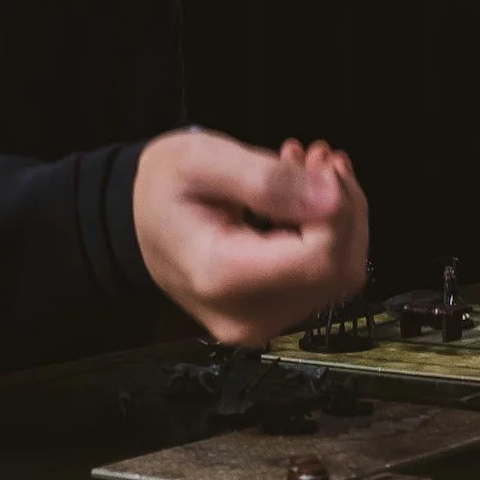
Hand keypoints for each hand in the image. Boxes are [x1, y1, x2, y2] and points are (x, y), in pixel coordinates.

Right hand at [133, 129, 368, 348]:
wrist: (136, 221)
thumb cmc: (162, 188)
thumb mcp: (203, 161)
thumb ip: (267, 180)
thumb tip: (331, 198)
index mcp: (221, 277)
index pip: (317, 259)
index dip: (338, 209)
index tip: (319, 162)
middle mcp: (244, 314)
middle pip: (336, 271)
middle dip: (343, 209)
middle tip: (316, 157)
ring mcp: (259, 322)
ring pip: (339, 275)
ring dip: (338, 218)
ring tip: (307, 169)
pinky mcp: (270, 315)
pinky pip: (323, 279)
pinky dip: (326, 233)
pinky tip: (304, 197)